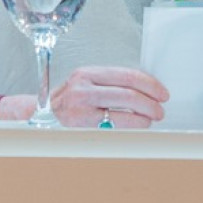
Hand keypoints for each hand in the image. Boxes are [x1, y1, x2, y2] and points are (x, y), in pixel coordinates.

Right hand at [46, 66, 169, 128]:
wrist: (40, 116)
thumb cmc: (67, 101)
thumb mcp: (84, 83)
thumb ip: (109, 83)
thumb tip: (144, 89)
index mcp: (87, 73)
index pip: (127, 75)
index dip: (149, 84)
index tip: (161, 93)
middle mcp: (83, 88)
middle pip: (129, 94)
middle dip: (151, 103)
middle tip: (160, 110)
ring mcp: (81, 109)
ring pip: (124, 112)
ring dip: (144, 117)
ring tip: (151, 119)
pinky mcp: (81, 127)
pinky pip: (114, 128)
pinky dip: (131, 128)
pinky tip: (136, 127)